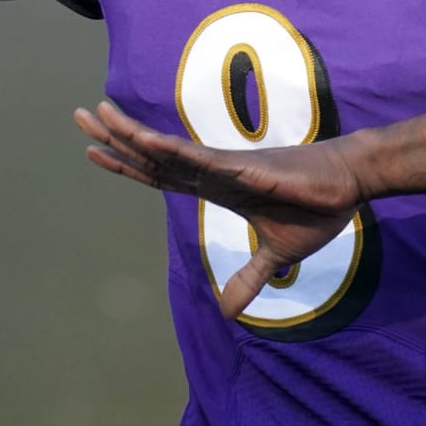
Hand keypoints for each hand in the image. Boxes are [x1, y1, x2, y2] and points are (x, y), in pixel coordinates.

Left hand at [74, 100, 362, 317]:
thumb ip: (250, 278)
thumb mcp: (277, 254)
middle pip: (151, 156)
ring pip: (166, 151)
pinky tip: (143, 139)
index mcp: (215, 187)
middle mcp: (210, 171)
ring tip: (98, 114)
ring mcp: (223, 166)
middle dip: (114, 137)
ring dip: (130, 134)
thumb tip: (230, 310)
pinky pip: (198, 159)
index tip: (92, 149)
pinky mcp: (242, 166)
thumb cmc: (314, 209)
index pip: (157, 174)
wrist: (347, 185)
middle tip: (79, 116)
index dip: (125, 163)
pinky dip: (169, 150)